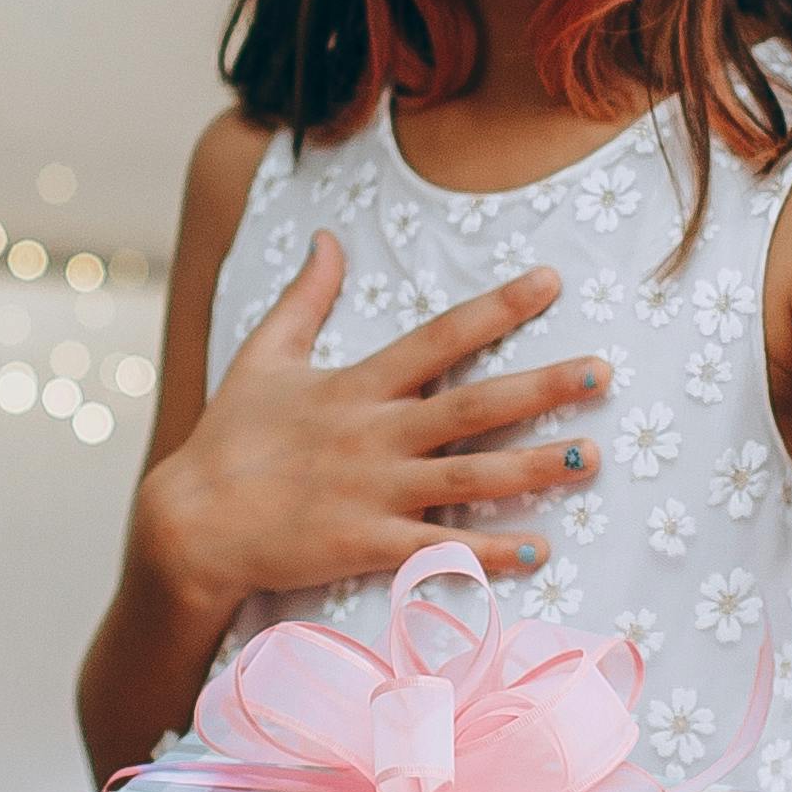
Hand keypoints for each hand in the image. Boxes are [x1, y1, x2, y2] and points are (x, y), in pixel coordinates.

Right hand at [129, 235, 609, 613]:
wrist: (187, 523)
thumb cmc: (228, 440)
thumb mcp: (262, 355)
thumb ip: (306, 298)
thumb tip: (328, 238)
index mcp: (356, 386)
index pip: (440, 336)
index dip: (498, 307)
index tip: (552, 281)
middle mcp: (374, 435)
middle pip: (473, 405)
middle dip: (541, 386)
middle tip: (603, 372)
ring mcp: (373, 493)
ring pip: (469, 477)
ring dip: (535, 468)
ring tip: (592, 456)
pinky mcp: (364, 546)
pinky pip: (439, 549)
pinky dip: (490, 552)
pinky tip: (540, 550)